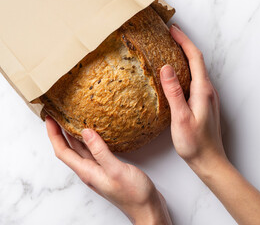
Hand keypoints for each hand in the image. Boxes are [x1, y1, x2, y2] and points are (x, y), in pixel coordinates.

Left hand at [45, 116, 170, 224]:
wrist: (146, 208)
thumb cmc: (133, 194)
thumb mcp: (116, 170)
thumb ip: (100, 151)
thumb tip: (86, 132)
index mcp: (87, 172)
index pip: (62, 151)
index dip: (54, 134)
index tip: (50, 118)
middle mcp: (90, 171)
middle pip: (69, 150)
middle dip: (60, 133)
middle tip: (57, 115)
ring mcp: (99, 171)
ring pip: (81, 150)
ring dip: (74, 136)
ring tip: (72, 120)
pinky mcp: (109, 170)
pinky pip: (94, 152)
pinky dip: (90, 141)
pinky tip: (96, 134)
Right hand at [160, 24, 226, 171]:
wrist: (210, 162)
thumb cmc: (195, 144)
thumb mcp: (180, 118)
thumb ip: (174, 92)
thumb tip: (167, 68)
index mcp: (203, 91)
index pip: (195, 58)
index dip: (184, 41)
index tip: (172, 29)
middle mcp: (208, 91)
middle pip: (197, 60)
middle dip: (184, 45)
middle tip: (170, 34)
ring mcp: (208, 97)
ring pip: (197, 70)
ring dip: (186, 56)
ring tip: (170, 49)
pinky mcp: (205, 104)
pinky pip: (195, 80)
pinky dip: (186, 70)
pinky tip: (176, 75)